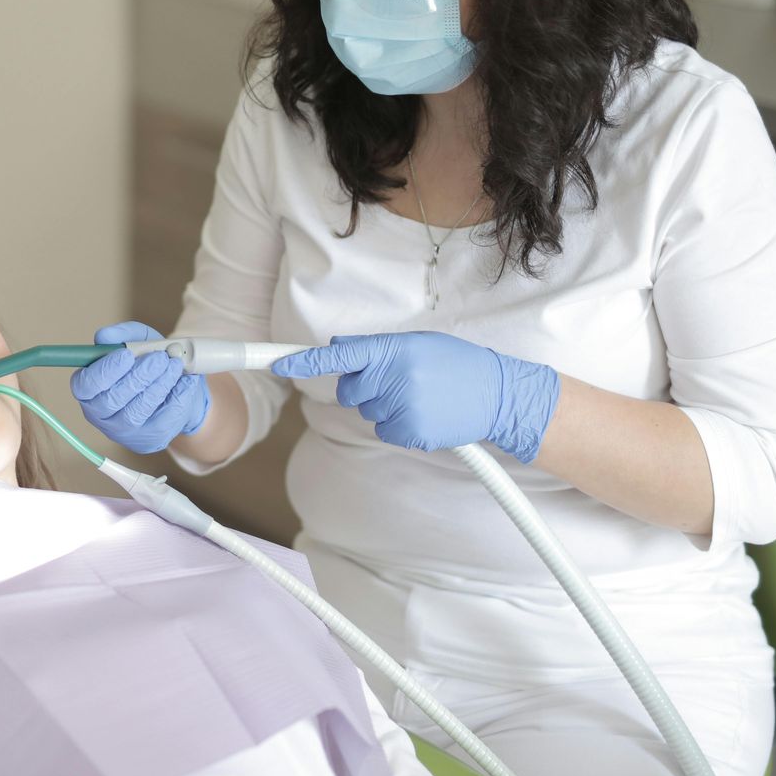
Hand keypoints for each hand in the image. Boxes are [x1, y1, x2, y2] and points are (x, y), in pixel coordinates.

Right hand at [69, 322, 210, 454]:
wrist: (176, 390)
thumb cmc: (149, 365)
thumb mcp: (140, 342)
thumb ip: (123, 335)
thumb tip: (104, 336)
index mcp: (88, 389)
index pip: (85, 385)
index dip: (104, 371)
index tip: (126, 355)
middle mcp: (100, 414)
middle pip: (111, 400)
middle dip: (138, 376)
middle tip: (159, 358)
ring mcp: (123, 431)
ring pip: (136, 411)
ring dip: (158, 385)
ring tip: (174, 366)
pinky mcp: (148, 439)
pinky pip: (162, 421)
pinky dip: (176, 398)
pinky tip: (185, 382)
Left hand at [272, 332, 559, 462]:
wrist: (497, 394)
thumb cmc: (455, 364)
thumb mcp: (417, 343)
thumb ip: (375, 347)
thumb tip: (336, 349)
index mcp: (394, 349)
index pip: (341, 356)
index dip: (306, 361)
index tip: (279, 365)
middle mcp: (394, 377)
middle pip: (349, 390)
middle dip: (363, 387)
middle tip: (399, 381)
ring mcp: (401, 407)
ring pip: (367, 412)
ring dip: (385, 406)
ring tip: (421, 396)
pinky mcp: (409, 432)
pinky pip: (384, 431)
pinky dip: (399, 425)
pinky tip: (424, 414)